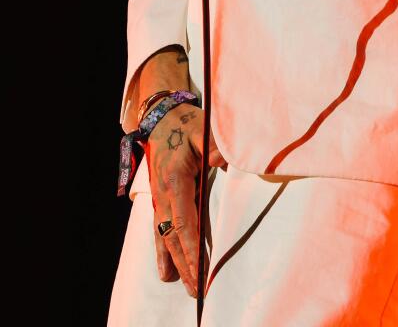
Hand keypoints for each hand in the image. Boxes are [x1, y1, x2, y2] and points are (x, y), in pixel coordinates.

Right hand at [146, 104, 225, 297]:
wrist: (162, 117)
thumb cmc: (187, 123)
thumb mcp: (204, 130)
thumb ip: (217, 148)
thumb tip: (227, 164)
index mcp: (176, 179)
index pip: (184, 222)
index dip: (193, 249)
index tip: (202, 270)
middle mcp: (163, 193)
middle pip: (173, 236)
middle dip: (185, 264)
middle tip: (197, 291)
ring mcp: (159, 198)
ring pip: (165, 236)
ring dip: (174, 262)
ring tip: (184, 287)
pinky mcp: (160, 198)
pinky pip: (159, 230)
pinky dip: (162, 252)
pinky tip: (165, 272)